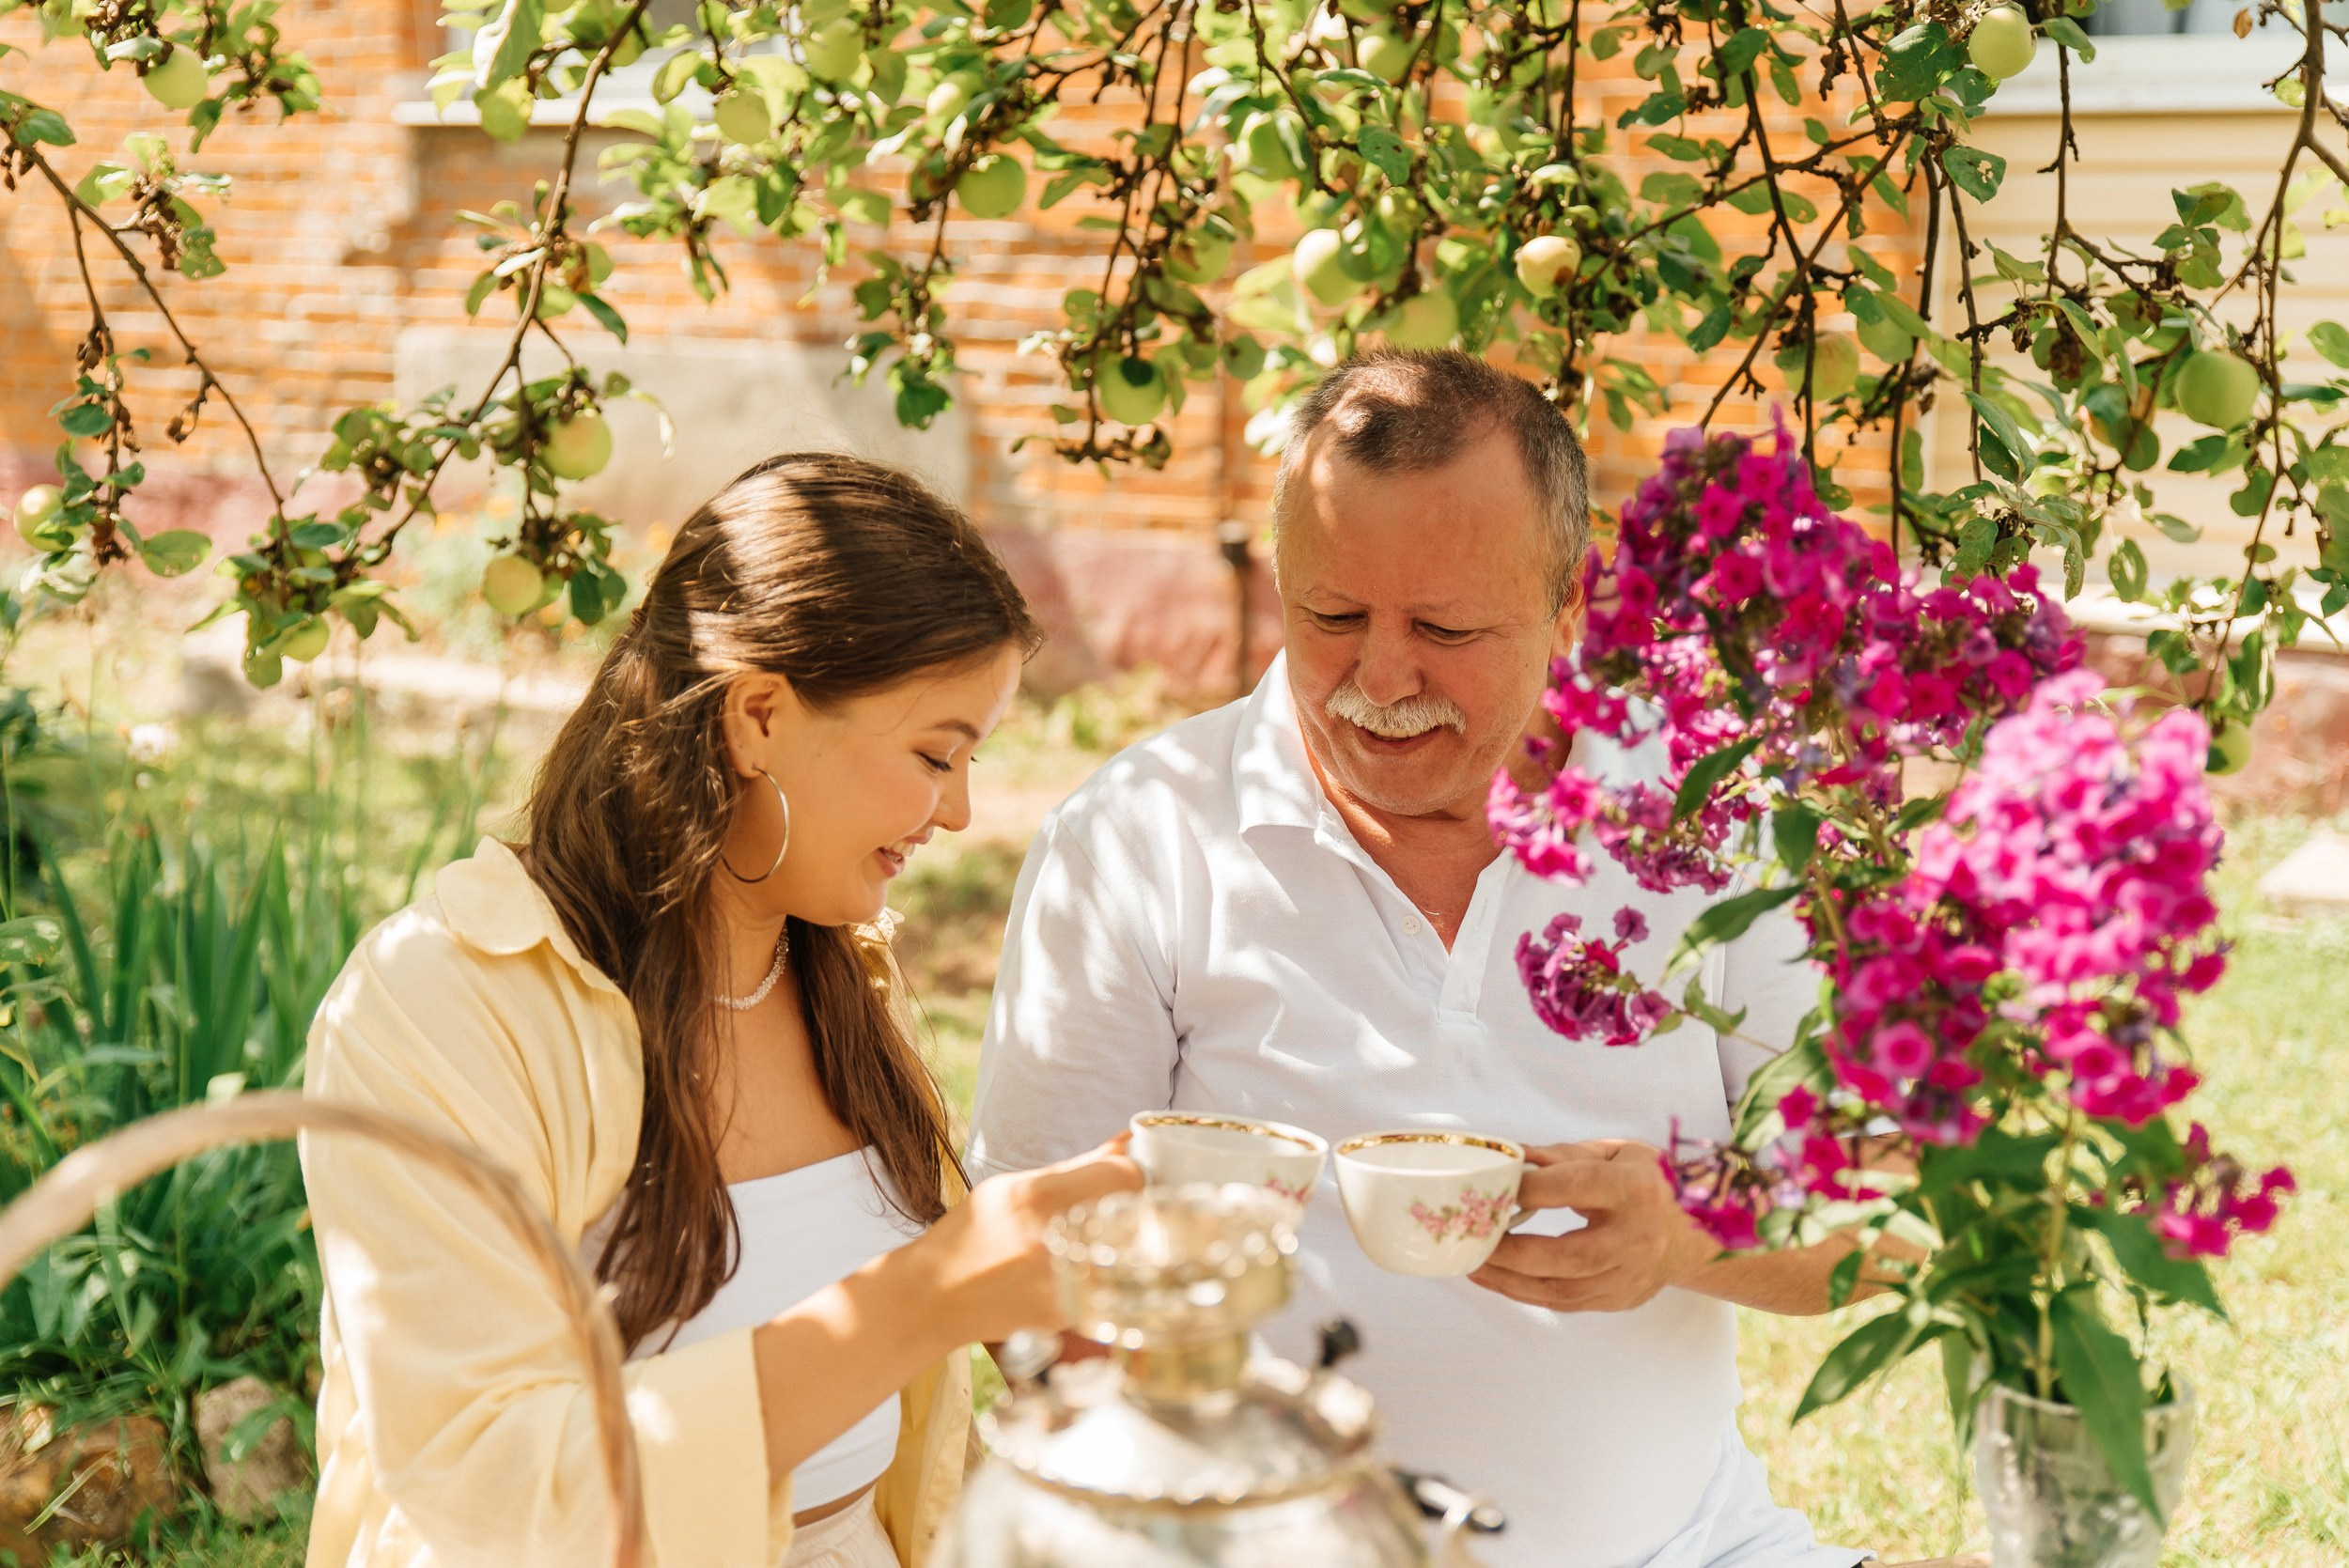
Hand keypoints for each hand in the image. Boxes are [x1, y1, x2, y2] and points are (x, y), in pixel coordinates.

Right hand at [909, 1139, 1140, 1345]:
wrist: (933, 1299)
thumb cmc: (970, 1236)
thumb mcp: (1013, 1188)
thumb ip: (1076, 1168)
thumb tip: (1128, 1141)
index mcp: (1038, 1197)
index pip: (1124, 1175)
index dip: (1133, 1173)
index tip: (1127, 1178)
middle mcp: (1053, 1240)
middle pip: (1132, 1214)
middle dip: (1130, 1209)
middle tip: (1113, 1211)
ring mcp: (1060, 1283)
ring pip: (1125, 1253)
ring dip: (1116, 1245)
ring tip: (1086, 1245)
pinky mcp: (1065, 1315)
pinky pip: (1105, 1286)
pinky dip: (1097, 1277)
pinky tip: (1065, 1275)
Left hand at [1468, 1140, 1712, 1313]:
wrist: (1700, 1232)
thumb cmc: (1651, 1183)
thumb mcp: (1617, 1153)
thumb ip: (1564, 1155)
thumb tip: (1512, 1155)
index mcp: (1637, 1190)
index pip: (1576, 1187)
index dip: (1531, 1188)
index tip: (1495, 1187)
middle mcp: (1637, 1239)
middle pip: (1567, 1255)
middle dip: (1511, 1252)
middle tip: (1474, 1241)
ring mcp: (1631, 1277)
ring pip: (1562, 1290)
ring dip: (1510, 1280)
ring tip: (1474, 1264)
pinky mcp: (1622, 1300)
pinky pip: (1567, 1304)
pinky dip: (1527, 1293)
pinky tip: (1500, 1280)